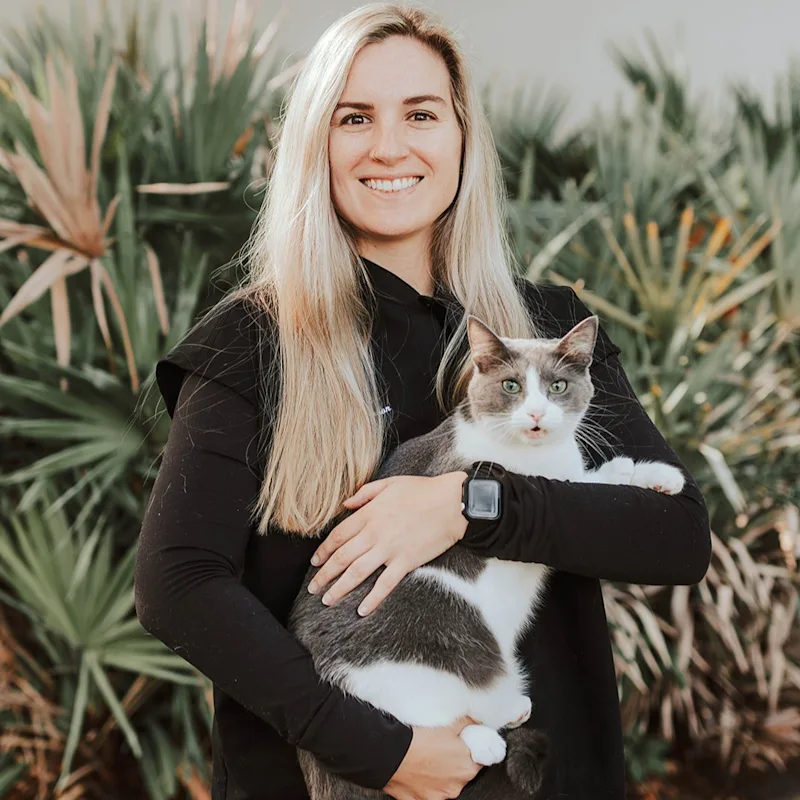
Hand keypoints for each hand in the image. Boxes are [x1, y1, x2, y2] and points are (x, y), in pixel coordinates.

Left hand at [308, 472, 468, 615]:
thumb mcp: (390, 483)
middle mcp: (374, 533)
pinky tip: (362, 610)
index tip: (315, 562)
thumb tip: (345, 503)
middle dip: (324, 575)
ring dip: (339, 588)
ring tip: (327, 600)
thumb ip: (365, 493)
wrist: (453, 502)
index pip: (337, 536)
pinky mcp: (406, 561)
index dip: (323, 551)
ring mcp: (390, 549)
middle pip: (342, 557)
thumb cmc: (423, 490)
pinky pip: (385, 584)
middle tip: (313, 588)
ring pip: (357, 572)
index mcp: (369, 514)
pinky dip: (372, 599)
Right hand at [384, 717, 481, 799]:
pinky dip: (424, 782)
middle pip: (461, 773)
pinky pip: (427, 791)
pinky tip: (417, 770)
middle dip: (454, 762)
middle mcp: (455, 786)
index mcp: (466, 767)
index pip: (478, 760)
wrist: (390, 752)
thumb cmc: (417, 739)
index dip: (470, 750)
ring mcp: (438, 796)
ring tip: (426, 758)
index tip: (463, 744)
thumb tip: (474, 721)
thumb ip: (466, 723)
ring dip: (439, 774)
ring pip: (444, 783)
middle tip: (441, 748)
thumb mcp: (448, 723)